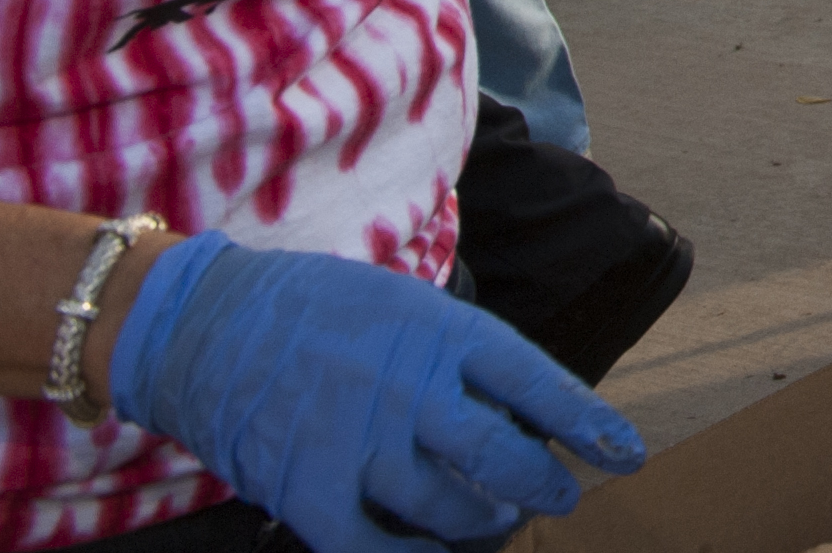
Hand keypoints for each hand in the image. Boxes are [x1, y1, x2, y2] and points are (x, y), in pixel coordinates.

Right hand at [105, 230, 641, 551]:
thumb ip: (455, 356)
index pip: (536, 382)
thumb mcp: (403, 303)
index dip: (588, 423)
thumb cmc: (317, 311)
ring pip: (445, 506)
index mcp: (441, 333)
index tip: (627, 453)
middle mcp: (408, 388)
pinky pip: (374, 547)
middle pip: (499, 453)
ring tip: (495, 520)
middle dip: (542, 484)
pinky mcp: (307, 490)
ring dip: (480, 521)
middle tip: (561, 497)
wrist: (205, 324)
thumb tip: (515, 410)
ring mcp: (356, 442)